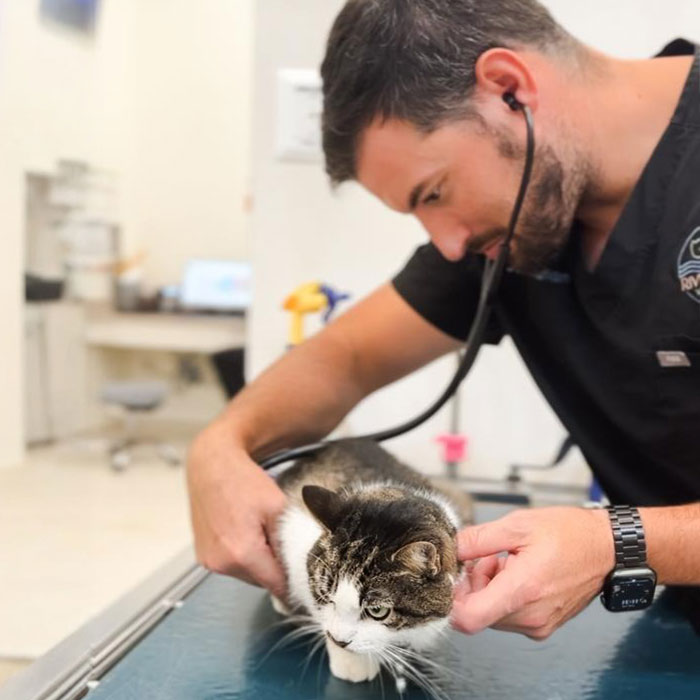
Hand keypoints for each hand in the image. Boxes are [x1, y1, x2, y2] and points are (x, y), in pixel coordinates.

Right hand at [186, 419, 287, 598]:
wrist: (211, 464)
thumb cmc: (244, 481)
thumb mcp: (278, 509)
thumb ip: (289, 544)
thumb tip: (297, 568)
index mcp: (242, 554)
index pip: (278, 586)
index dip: (295, 581)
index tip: (306, 577)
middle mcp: (221, 564)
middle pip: (261, 582)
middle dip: (275, 567)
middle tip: (278, 538)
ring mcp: (208, 561)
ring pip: (246, 575)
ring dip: (257, 562)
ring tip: (258, 530)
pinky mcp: (202, 556)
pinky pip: (231, 566)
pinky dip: (241, 556)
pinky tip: (243, 531)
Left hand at [452, 507, 614, 639]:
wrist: (607, 548)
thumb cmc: (570, 534)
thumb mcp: (517, 525)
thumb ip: (478, 539)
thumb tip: (451, 548)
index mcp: (522, 591)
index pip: (468, 618)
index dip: (450, 599)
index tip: (452, 577)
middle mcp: (530, 616)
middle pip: (477, 612)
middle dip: (473, 584)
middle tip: (488, 557)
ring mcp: (538, 624)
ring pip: (491, 613)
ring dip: (488, 587)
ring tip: (506, 560)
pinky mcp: (543, 625)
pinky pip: (509, 614)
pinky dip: (503, 593)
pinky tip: (517, 571)